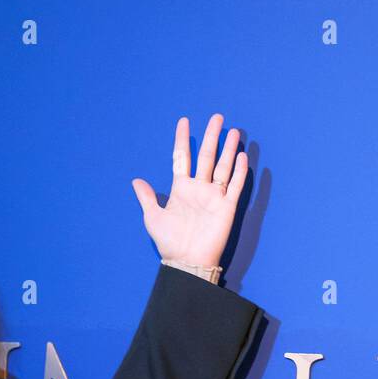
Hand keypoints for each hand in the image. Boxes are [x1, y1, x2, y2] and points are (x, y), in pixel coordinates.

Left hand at [132, 113, 247, 266]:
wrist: (187, 261)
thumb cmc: (169, 242)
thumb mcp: (153, 217)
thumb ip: (147, 197)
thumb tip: (136, 180)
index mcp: (181, 188)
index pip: (182, 157)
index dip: (182, 139)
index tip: (184, 121)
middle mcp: (199, 189)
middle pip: (207, 156)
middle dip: (211, 136)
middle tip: (216, 117)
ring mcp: (214, 197)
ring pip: (223, 167)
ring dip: (228, 149)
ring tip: (233, 131)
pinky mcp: (227, 207)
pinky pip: (235, 186)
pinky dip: (239, 172)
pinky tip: (242, 156)